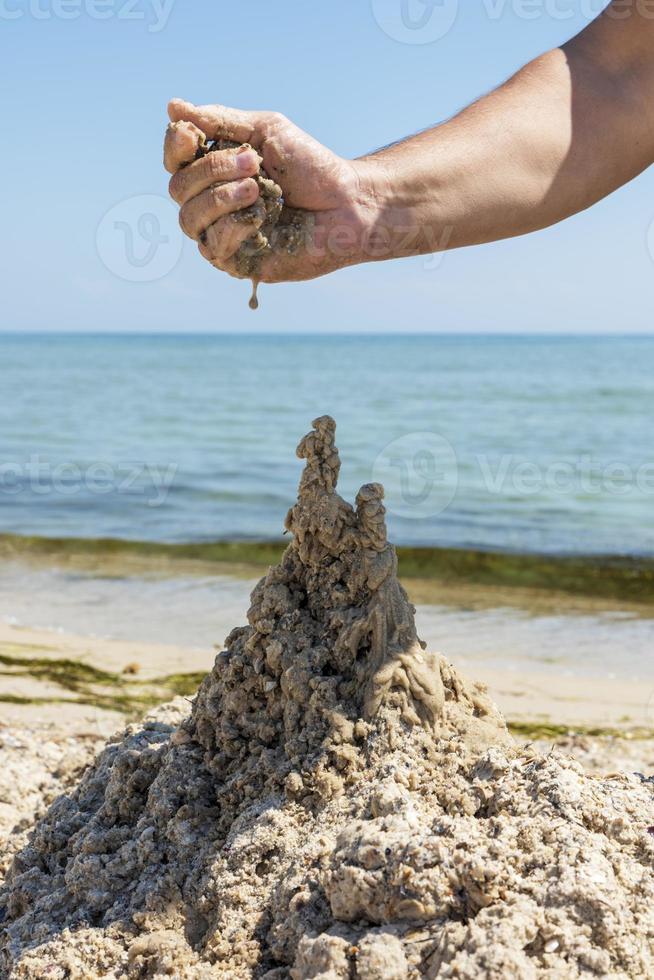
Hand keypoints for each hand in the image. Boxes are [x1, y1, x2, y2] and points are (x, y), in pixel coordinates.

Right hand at [164, 99, 382, 283]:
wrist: (348, 204)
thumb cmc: (312, 167)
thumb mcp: (266, 131)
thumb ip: (221, 121)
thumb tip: (172, 106)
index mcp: (216, 170)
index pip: (175, 161)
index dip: (175, 147)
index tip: (192, 135)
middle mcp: (213, 203)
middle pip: (179, 188)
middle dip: (212, 170)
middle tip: (253, 164)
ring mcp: (223, 234)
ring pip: (189, 219)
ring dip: (221, 198)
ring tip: (258, 189)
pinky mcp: (238, 262)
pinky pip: (213, 246)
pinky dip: (235, 225)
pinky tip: (263, 216)